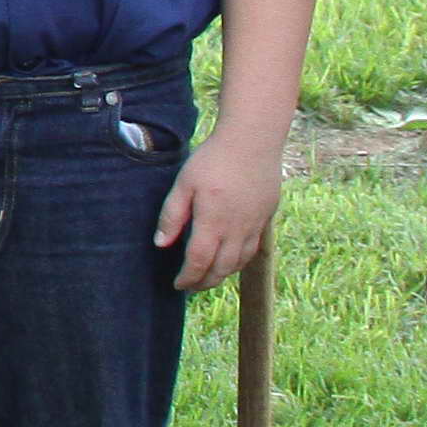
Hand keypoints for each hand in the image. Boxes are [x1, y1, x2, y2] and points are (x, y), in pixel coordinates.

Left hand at [156, 121, 286, 295]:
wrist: (253, 140)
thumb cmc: (214, 158)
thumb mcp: (184, 183)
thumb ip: (172, 215)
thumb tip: (161, 244)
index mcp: (213, 221)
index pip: (199, 262)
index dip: (188, 277)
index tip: (178, 285)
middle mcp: (236, 229)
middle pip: (221, 269)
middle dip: (205, 282)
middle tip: (191, 286)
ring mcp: (254, 225)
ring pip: (239, 262)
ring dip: (223, 274)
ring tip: (208, 277)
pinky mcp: (266, 218)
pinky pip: (253, 249)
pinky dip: (239, 261)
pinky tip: (230, 259)